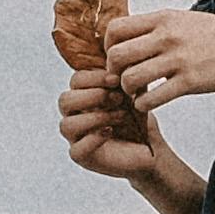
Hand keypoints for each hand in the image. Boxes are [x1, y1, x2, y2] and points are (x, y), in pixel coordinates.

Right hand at [57, 68, 176, 187]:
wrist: (150, 148)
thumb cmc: (138, 118)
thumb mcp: (134, 93)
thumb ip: (126, 76)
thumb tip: (123, 56)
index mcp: (83, 96)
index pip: (75, 80)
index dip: (94, 78)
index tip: (116, 80)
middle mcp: (75, 115)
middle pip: (64, 100)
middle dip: (92, 96)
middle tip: (117, 98)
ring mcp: (75, 137)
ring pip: (66, 124)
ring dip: (95, 117)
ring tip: (120, 116)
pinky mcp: (81, 156)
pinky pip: (77, 149)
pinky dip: (94, 138)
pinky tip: (111, 132)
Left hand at [100, 7, 214, 113]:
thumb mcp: (184, 20)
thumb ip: (157, 26)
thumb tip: (130, 34)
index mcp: (162, 19)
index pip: (115, 30)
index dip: (108, 48)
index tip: (119, 59)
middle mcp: (166, 36)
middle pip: (116, 56)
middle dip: (113, 72)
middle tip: (124, 79)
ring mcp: (178, 59)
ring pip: (129, 79)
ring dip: (128, 91)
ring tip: (138, 93)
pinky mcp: (189, 82)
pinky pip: (151, 99)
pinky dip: (143, 105)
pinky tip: (150, 103)